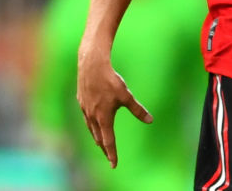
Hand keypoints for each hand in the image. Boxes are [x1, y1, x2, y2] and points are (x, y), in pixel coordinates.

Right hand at [77, 51, 152, 167]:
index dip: (112, 154)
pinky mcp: (81, 102)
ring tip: (100, 144)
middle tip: (109, 157)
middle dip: (104, 149)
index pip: (108, 141)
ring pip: (91, 129)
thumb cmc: (110, 80)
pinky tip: (93, 123)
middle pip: (98, 138)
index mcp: (104, 118)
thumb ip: (137, 109)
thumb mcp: (126, 96)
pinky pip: (86, 118)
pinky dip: (91, 125)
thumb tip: (150, 120)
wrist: (92, 66)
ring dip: (96, 138)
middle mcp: (92, 117)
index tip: (114, 165)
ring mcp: (85, 109)